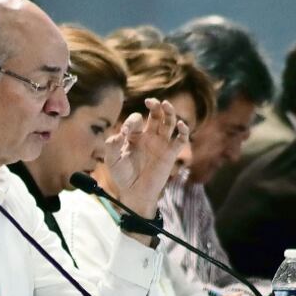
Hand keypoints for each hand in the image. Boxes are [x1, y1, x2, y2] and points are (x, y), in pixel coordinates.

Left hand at [106, 98, 189, 217]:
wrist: (134, 193)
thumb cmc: (122, 176)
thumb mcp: (112, 160)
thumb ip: (112, 146)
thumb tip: (119, 133)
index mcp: (134, 135)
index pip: (135, 120)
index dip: (131, 122)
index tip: (125, 132)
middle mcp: (149, 136)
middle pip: (156, 115)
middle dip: (155, 106)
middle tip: (152, 101)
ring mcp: (161, 144)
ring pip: (169, 122)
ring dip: (169, 112)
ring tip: (166, 105)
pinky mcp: (170, 153)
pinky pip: (180, 139)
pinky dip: (183, 131)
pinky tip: (181, 125)